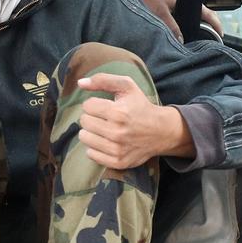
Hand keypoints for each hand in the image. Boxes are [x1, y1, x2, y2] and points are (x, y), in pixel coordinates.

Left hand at [75, 73, 192, 168]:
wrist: (161, 131)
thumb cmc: (140, 106)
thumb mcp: (127, 86)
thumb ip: (102, 80)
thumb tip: (80, 83)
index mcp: (118, 112)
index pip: (87, 106)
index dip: (94, 104)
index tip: (105, 106)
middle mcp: (117, 132)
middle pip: (84, 122)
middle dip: (92, 117)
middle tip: (104, 118)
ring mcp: (117, 149)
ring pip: (84, 138)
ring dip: (91, 132)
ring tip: (104, 129)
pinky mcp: (118, 162)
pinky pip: (91, 154)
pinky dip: (95, 147)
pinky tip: (106, 141)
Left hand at [127, 0, 222, 40]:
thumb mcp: (160, 13)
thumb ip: (172, 28)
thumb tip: (182, 40)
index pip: (208, 13)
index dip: (216, 24)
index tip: (220, 35)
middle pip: (201, 12)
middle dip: (207, 24)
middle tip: (209, 37)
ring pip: (190, 11)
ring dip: (194, 21)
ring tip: (195, 34)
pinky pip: (180, 9)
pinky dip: (183, 18)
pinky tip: (178, 25)